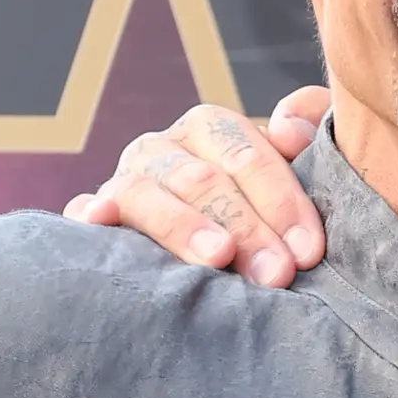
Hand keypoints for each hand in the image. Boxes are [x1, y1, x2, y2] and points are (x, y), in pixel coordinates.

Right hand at [63, 90, 330, 287]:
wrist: (220, 248)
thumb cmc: (269, 212)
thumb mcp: (300, 163)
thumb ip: (311, 124)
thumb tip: (288, 128)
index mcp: (210, 131)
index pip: (245, 155)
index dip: (281, 200)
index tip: (308, 249)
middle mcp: (163, 150)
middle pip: (201, 179)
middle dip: (245, 226)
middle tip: (277, 273)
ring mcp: (123, 182)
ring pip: (145, 193)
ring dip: (182, 225)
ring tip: (218, 257)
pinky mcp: (94, 216)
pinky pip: (85, 211)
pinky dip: (91, 214)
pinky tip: (100, 224)